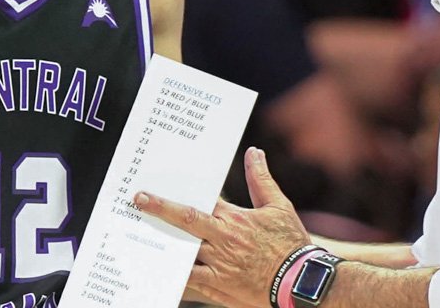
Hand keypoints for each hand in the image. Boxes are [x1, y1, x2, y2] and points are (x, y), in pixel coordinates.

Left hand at [135, 147, 310, 307]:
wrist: (301, 282)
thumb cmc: (291, 244)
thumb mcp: (279, 207)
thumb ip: (261, 180)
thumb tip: (254, 152)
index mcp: (235, 219)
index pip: (203, 200)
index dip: (181, 192)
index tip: (162, 184)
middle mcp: (223, 240)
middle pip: (186, 220)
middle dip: (160, 208)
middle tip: (139, 200)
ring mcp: (219, 264)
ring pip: (183, 250)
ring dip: (162, 242)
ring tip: (139, 235)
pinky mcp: (219, 286)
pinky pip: (190, 281)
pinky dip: (173, 275)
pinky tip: (158, 271)